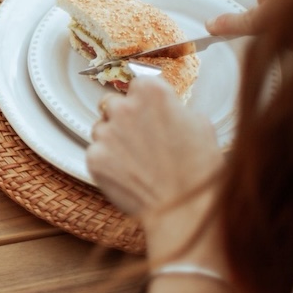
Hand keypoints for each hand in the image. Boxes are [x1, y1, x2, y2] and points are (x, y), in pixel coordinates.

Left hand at [86, 78, 224, 265]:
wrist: (184, 208)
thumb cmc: (199, 167)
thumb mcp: (199, 124)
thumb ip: (173, 108)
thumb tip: (163, 108)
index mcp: (152, 92)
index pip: (137, 84)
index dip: (144, 101)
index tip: (149, 113)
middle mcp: (124, 107)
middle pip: (112, 103)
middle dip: (123, 117)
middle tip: (139, 138)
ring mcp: (105, 133)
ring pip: (100, 128)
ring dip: (112, 139)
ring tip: (135, 161)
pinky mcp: (93, 157)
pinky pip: (96, 153)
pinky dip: (107, 163)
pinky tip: (127, 175)